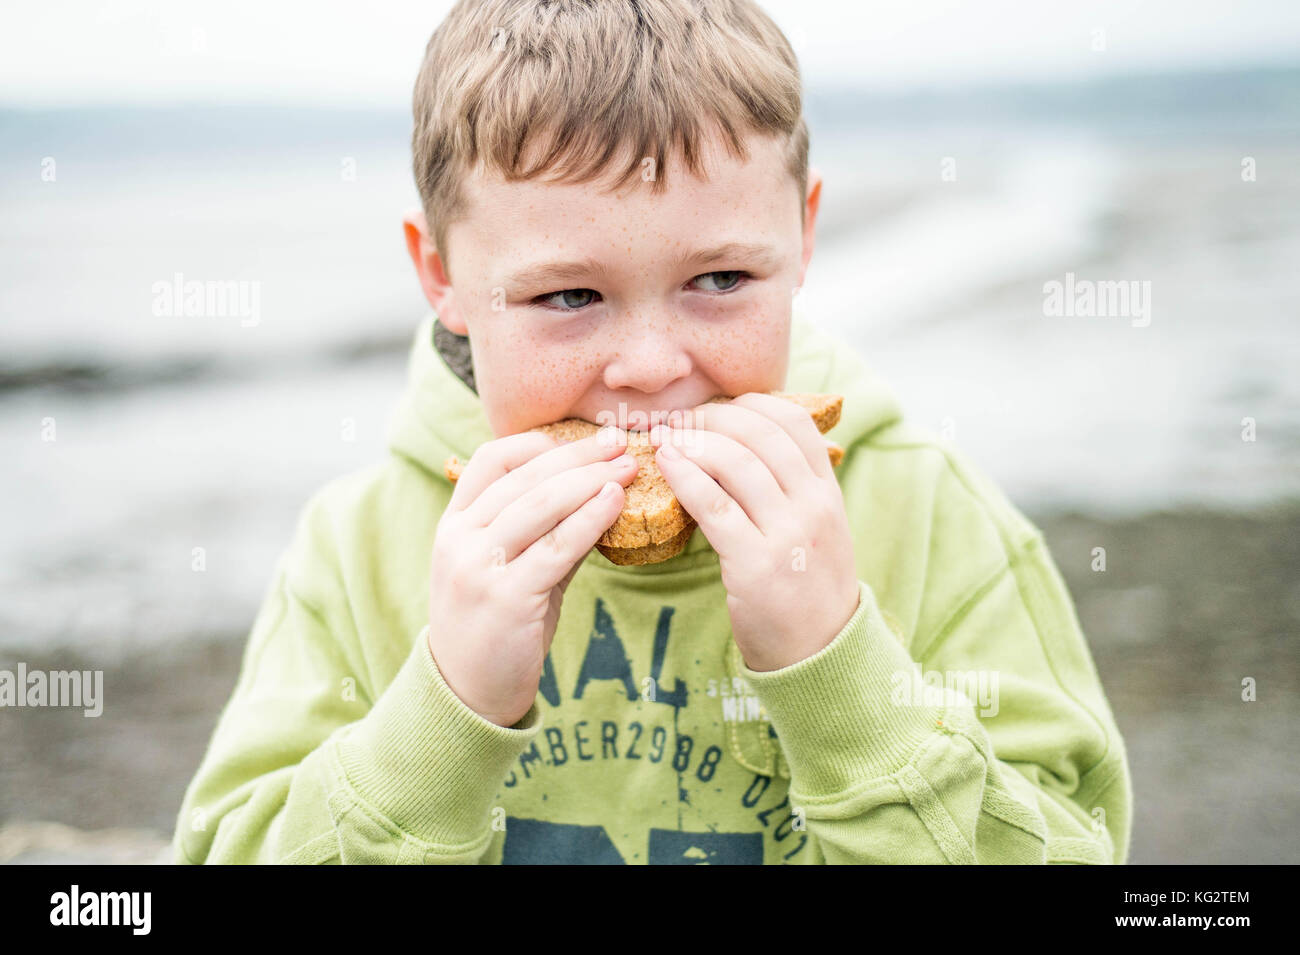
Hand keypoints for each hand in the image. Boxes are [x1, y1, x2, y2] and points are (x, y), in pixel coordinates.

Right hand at [427, 426, 637, 725]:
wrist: (468, 693)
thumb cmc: (497, 627)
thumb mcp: (512, 569)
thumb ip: (545, 532)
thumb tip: (601, 492)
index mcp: (454, 524)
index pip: (492, 460)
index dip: (539, 442)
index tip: (584, 438)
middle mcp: (459, 539)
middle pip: (524, 478)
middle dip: (578, 455)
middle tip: (619, 443)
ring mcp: (478, 567)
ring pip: (540, 506)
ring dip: (589, 480)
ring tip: (628, 468)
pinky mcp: (506, 597)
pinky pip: (556, 547)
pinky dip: (589, 519)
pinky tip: (616, 503)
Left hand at [650, 393, 859, 671]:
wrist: (822, 653)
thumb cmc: (808, 587)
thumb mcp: (819, 530)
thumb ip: (794, 489)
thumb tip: (747, 445)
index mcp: (828, 493)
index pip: (794, 424)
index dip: (751, 405)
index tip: (718, 409)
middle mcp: (813, 507)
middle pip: (760, 435)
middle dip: (714, 418)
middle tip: (681, 420)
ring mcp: (787, 535)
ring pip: (735, 463)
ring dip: (693, 442)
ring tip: (665, 438)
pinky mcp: (755, 564)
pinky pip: (714, 505)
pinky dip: (685, 476)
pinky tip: (665, 463)